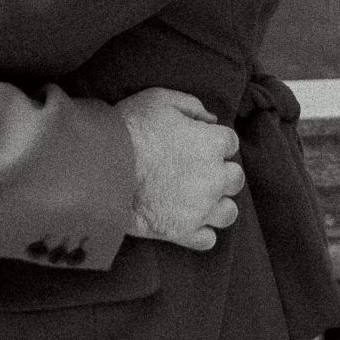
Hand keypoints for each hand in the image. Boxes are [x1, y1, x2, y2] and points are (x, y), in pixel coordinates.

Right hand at [117, 88, 243, 250]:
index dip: (214, 141)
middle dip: (221, 172)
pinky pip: (208, 239)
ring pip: (228, 212)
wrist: (104, 167)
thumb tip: (211, 120)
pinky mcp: (184, 232)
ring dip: (217, 204)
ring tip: (198, 198)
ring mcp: (201, 208)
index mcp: (212, 143)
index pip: (230, 143)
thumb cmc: (131, 128)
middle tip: (198, 169)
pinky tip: (186, 219)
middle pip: (235, 178)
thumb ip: (191, 106)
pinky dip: (201, 231)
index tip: (198, 142)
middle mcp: (214, 178)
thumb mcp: (159, 99)